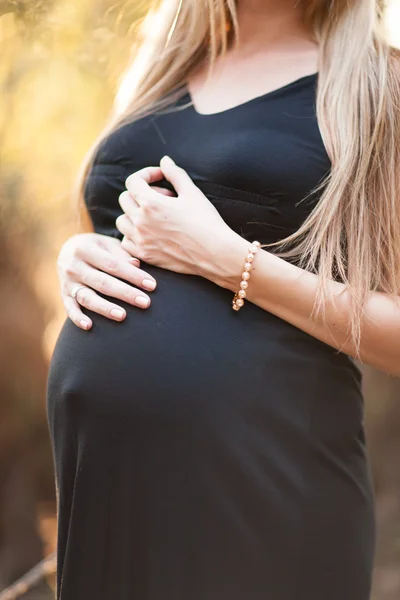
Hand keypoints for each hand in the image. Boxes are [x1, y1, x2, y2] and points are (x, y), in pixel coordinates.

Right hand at [57, 233, 156, 329]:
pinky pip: (70, 308)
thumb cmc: (97, 248)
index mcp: (85, 249)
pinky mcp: (64, 295)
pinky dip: (77, 318)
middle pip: (103, 282)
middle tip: (145, 302)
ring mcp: (67, 282)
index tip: (152, 285)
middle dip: (126, 293)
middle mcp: (73, 266)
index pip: (113, 264)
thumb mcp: (107, 244)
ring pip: (87, 297)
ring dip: (105, 308)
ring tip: (122, 316)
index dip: (133, 276)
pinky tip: (89, 326)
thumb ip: (122, 254)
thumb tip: (137, 264)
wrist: (68, 250)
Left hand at [116, 156, 238, 281]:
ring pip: (122, 221)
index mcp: (151, 203)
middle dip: (141, 193)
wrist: (215, 254)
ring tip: (154, 216)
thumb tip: (165, 161)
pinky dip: (133, 235)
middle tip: (163, 198)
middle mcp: (141, 222)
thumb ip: (175, 174)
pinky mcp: (145, 255)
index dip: (146, 174)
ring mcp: (141, 240)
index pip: (133, 181)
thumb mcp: (193, 193)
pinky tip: (150, 233)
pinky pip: (126, 241)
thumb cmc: (206, 222)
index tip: (161, 177)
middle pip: (125, 199)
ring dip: (134, 214)